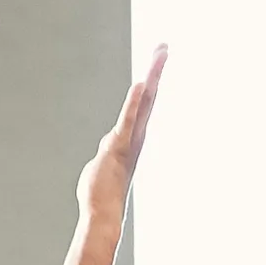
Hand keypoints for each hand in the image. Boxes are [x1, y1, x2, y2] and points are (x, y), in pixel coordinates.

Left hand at [78, 44, 166, 231]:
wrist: (103, 217)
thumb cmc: (101, 197)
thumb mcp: (103, 166)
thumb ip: (108, 151)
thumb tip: (109, 145)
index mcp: (133, 139)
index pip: (143, 106)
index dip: (150, 82)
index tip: (157, 61)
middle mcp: (136, 137)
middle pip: (149, 98)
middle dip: (156, 71)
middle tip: (164, 47)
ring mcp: (130, 142)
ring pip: (143, 104)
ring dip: (151, 77)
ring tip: (160, 54)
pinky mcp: (119, 148)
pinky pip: (128, 121)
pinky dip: (134, 104)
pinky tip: (141, 85)